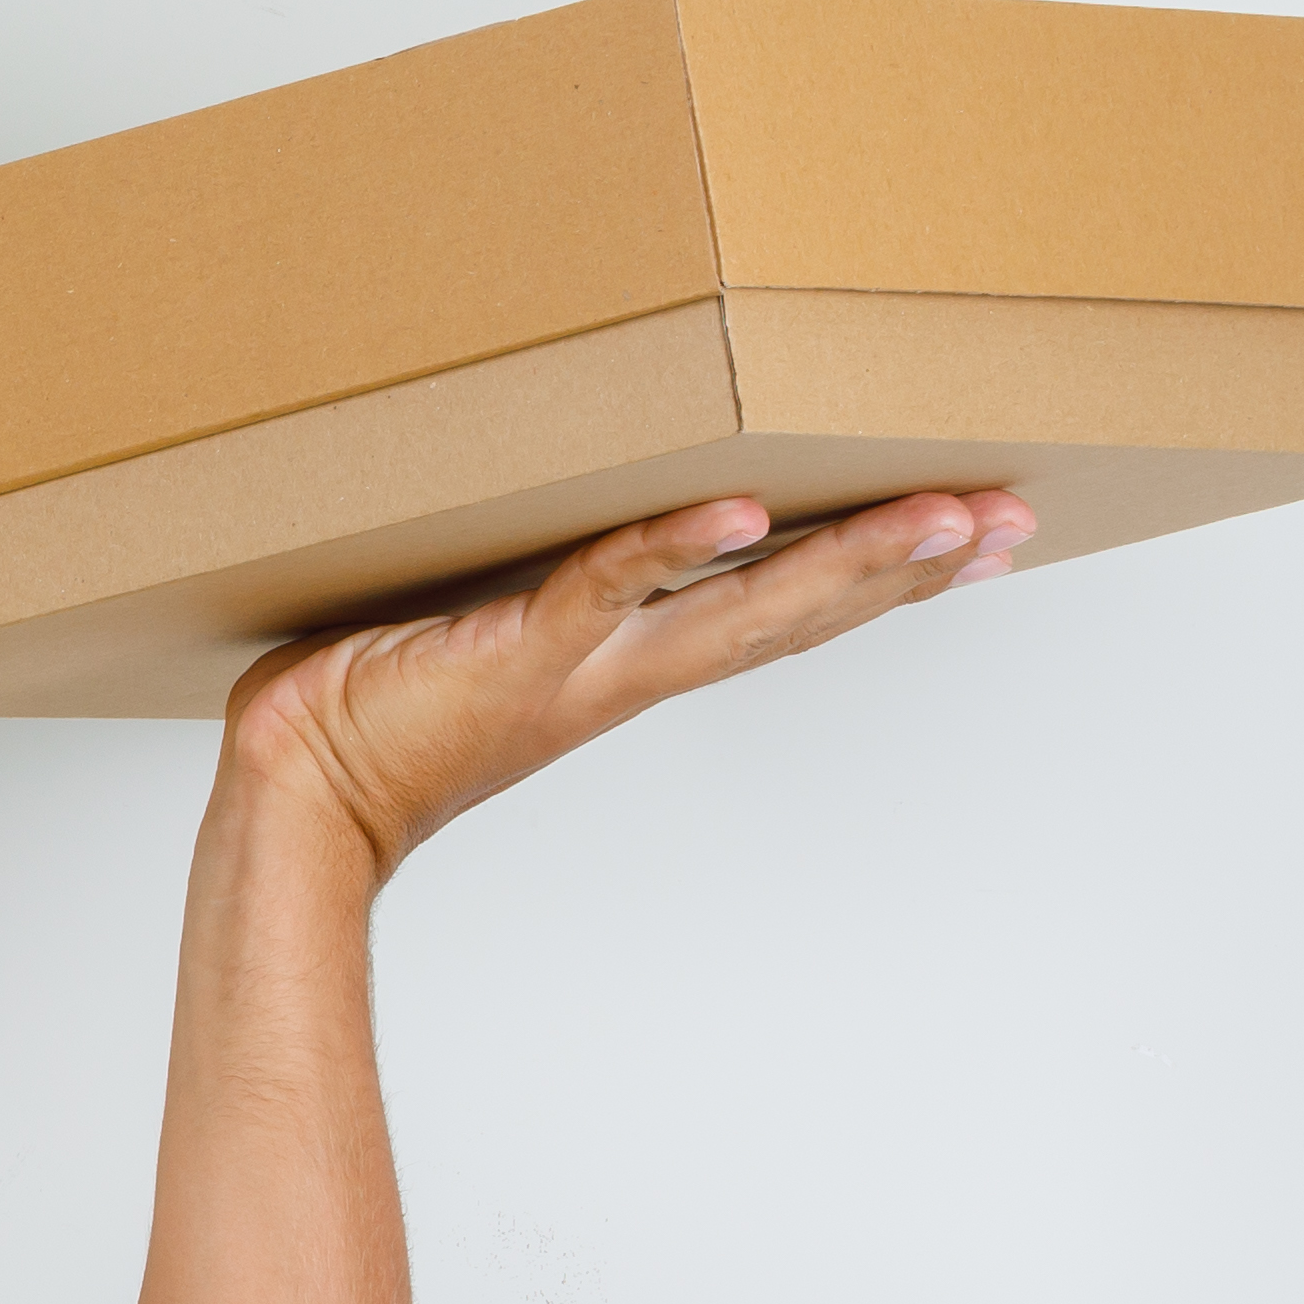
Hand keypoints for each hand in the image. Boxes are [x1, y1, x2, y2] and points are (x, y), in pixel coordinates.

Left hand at [223, 486, 1035, 874]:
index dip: (882, 574)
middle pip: (797, 610)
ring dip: (845, 562)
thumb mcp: (483, 635)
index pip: (782, 611)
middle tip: (1009, 513)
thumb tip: (575, 527)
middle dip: (908, 564)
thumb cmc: (370, 709)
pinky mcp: (516, 645)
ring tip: (942, 513)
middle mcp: (628, 668)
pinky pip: (608, 586)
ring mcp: (581, 661)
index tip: (982, 529)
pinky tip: (743, 514)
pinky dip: (674, 550)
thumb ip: (538, 590)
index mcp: (630, 663)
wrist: (294, 791)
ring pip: (739, 607)